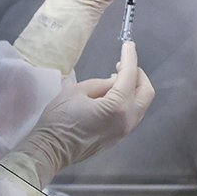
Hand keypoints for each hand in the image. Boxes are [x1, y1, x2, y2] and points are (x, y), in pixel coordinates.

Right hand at [15, 41, 154, 182]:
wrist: (50, 150)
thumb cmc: (59, 120)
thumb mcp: (76, 91)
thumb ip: (100, 84)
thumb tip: (114, 82)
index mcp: (117, 107)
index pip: (129, 75)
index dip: (130, 57)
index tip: (129, 45)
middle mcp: (127, 120)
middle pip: (146, 91)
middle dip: (138, 75)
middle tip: (122, 66)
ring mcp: (124, 131)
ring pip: (141, 105)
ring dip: (133, 89)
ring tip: (114, 81)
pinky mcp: (117, 138)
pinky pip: (131, 115)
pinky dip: (127, 102)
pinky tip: (111, 98)